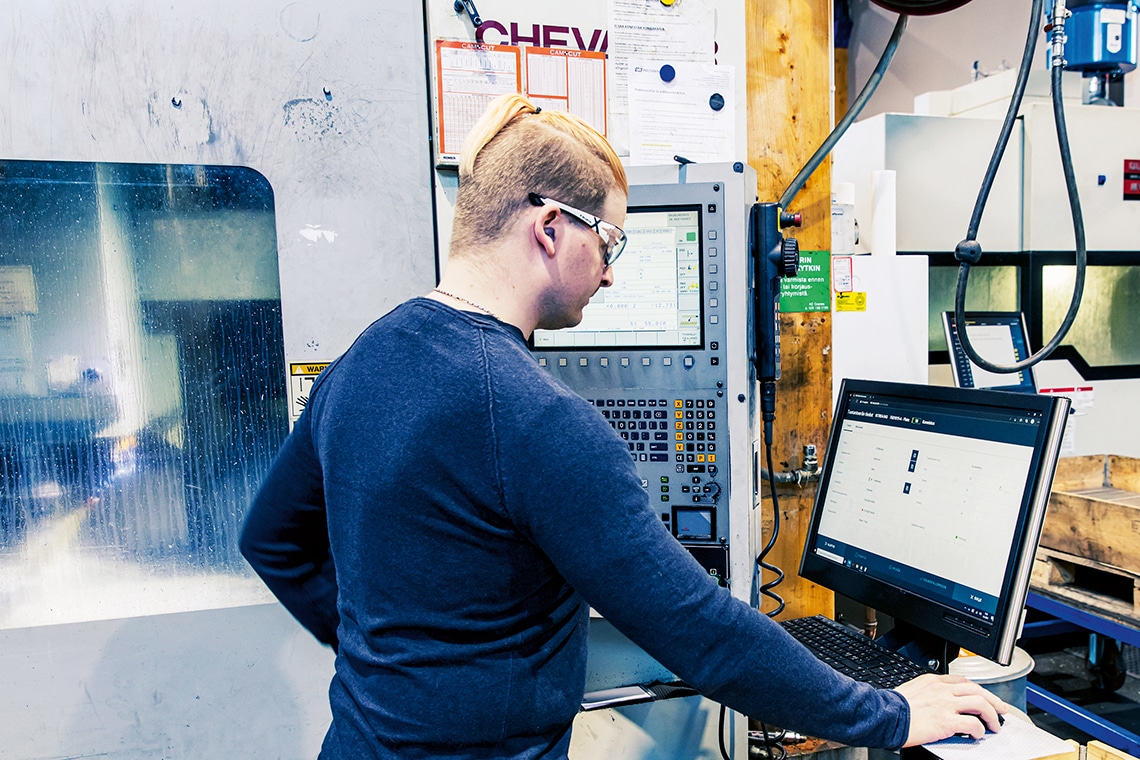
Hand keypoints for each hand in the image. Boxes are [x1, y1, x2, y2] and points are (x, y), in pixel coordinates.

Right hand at [893, 673, 1008, 745]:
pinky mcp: (947, 721)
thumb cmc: (894, 707)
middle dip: (993, 700)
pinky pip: (972, 724)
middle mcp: (942, 690)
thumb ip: (928, 692)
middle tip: (1000, 709)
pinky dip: (979, 730)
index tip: (984, 697)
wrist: (886, 716)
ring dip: (991, 715)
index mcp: (934, 681)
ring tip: (994, 725)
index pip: (963, 681)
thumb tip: (938, 699)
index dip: (978, 689)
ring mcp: (946, 705)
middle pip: (977, 690)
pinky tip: (978, 735)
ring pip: (980, 704)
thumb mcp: (912, 690)